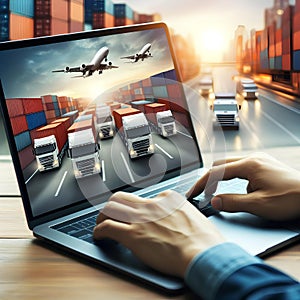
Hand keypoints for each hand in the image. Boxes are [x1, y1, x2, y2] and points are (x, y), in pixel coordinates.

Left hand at [93, 190, 224, 277]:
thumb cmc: (204, 239)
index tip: (138, 215)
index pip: (146, 198)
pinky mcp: (133, 235)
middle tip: (111, 213)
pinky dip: (99, 231)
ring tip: (101, 223)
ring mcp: (141, 219)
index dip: (140, 208)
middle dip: (114, 204)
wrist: (203, 253)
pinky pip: (107, 227)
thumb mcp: (194, 216)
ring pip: (111, 208)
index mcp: (167, 198)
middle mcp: (151, 205)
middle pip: (123, 197)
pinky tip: (99, 235)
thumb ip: (180, 212)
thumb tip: (177, 217)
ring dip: (102, 216)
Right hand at [186, 152, 299, 220]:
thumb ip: (233, 202)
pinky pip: (242, 168)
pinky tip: (240, 191)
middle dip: (209, 179)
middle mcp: (253, 158)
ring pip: (231, 165)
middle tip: (202, 192)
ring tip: (217, 192)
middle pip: (220, 165)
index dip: (202, 184)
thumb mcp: (259, 205)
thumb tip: (214, 202)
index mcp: (249, 165)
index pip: (216, 172)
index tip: (193, 193)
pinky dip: (234, 179)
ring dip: (222, 179)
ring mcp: (259, 160)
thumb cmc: (292, 198)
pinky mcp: (264, 165)